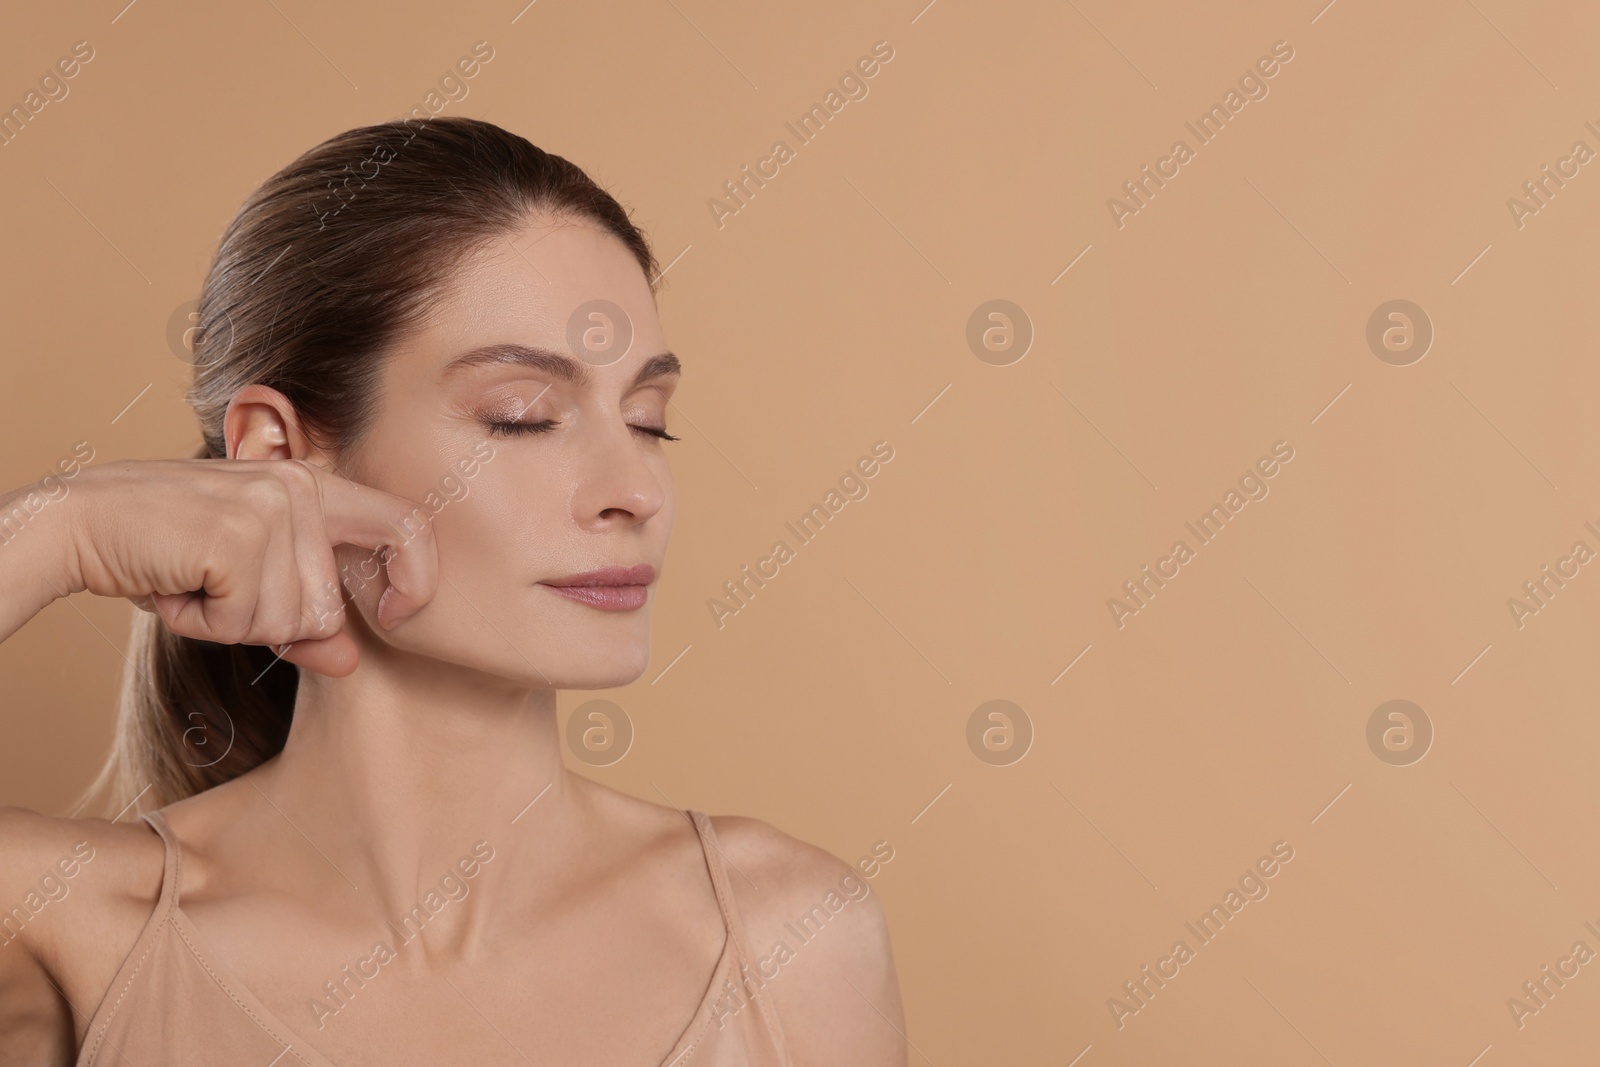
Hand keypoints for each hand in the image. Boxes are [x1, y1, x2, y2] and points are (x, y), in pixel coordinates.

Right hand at [61, 458, 437, 675]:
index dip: (417, 578)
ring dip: (230, 623)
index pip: (407, 525)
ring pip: (287, 623)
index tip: (393, 615)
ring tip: (194, 579)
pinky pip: (243, 625)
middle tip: (218, 586)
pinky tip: (177, 583)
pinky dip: (202, 623)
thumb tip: (350, 660)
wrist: (80, 521)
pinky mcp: (238, 537)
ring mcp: (271, 509)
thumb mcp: (246, 582)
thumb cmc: (169, 550)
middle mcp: (301, 488)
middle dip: (269, 623)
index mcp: (316, 486)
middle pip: (328, 611)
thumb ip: (303, 618)